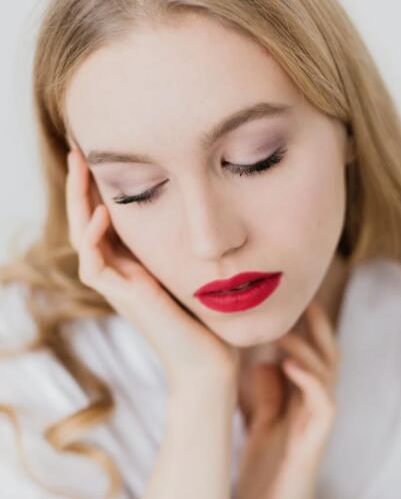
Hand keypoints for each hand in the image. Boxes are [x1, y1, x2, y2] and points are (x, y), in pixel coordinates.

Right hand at [65, 148, 240, 393]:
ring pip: (82, 237)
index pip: (108, 216)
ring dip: (78, 201)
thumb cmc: (210, 316)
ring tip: (80, 165)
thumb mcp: (196, 265)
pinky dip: (93, 238)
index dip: (102, 187)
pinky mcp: (123, 299)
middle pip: (87, 220)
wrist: (210, 363)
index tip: (105, 154)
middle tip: (79, 149)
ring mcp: (119, 285)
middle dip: (82, 185)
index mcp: (136, 261)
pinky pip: (93, 266)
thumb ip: (190, 241)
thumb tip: (208, 205)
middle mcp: (122, 269)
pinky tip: (102, 212)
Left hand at [235, 301, 338, 498]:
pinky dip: (308, 379)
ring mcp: (319, 420)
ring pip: (327, 371)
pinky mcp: (318, 437)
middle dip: (318, 323)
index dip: (306, 323)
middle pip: (327, 352)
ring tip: (282, 330)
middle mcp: (316, 403)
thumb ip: (268, 391)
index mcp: (304, 396)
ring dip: (306, 346)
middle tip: (301, 295)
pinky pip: (323, 403)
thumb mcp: (262, 419)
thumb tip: (265, 361)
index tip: (290, 294)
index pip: (312, 350)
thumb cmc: (265, 465)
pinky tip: (286, 363)